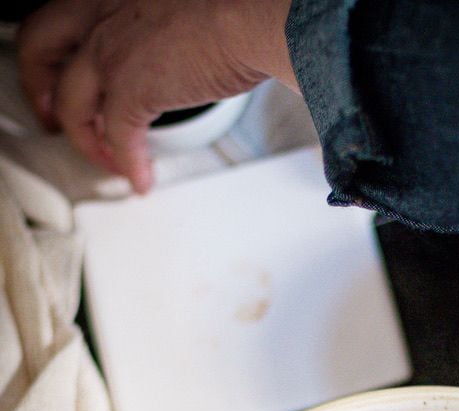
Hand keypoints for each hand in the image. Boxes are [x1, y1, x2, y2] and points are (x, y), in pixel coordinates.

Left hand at [17, 0, 296, 192]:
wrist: (254, 11)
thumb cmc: (237, 4)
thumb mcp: (179, 7)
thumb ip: (159, 28)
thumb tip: (172, 57)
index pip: (64, 16)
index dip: (59, 50)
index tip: (65, 73)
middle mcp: (101, 8)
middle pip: (40, 47)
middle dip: (42, 88)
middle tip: (56, 118)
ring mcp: (110, 48)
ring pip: (71, 103)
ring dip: (86, 139)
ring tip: (107, 161)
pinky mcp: (130, 89)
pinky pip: (117, 138)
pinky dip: (128, 164)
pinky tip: (141, 179)